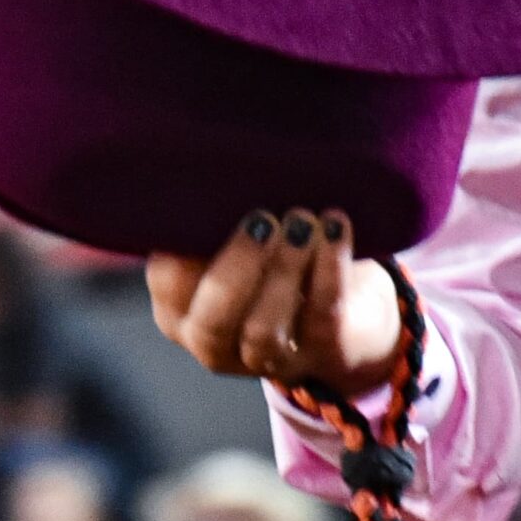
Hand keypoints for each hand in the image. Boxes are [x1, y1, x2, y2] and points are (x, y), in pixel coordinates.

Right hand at [147, 209, 404, 399]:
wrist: (352, 311)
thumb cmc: (278, 259)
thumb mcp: (242, 238)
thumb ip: (220, 216)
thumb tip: (219, 160)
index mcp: (182, 312)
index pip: (168, 283)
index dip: (185, 247)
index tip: (213, 202)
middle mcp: (217, 344)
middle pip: (212, 323)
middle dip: (236, 268)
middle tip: (262, 219)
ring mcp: (270, 359)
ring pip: (264, 331)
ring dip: (284, 269)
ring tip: (302, 221)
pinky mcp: (324, 353)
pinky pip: (322, 316)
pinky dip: (329, 267)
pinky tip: (334, 227)